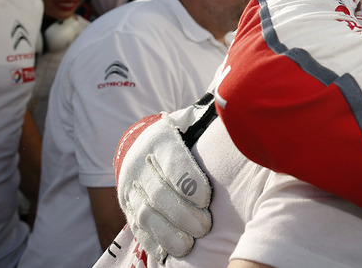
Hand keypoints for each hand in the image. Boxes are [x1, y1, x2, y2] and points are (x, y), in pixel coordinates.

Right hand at [114, 109, 212, 261]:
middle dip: (182, 214)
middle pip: (158, 192)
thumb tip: (235, 109)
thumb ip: (212, 121)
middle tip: (204, 227)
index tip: (206, 199)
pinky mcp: (126, 205)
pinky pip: (136, 227)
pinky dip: (152, 242)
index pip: (172, 162)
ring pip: (145, 213)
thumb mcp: (194, 121)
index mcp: (160, 140)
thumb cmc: (184, 133)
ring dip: (167, 233)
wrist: (142, 143)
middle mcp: (140, 163)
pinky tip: (168, 252)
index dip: (189, 183)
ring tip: (188, 244)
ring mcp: (130, 186)